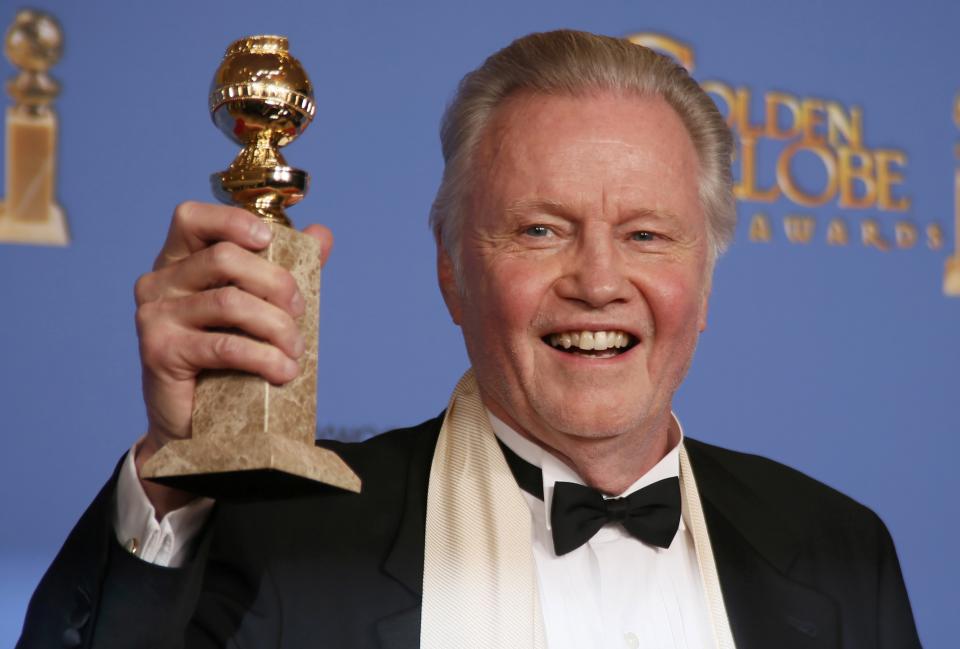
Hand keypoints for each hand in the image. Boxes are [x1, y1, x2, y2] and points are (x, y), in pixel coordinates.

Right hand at [132, 202, 331, 514]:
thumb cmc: (227, 359)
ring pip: (231, 302)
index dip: (232, 220)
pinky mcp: (159, 351)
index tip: (269, 241)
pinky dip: (264, 357)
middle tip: (299, 313)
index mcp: (177, 262)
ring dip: (277, 326)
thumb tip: (322, 233)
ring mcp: (154, 316)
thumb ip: (286, 267)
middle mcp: (158, 282)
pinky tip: (284, 371)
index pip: (192, 218)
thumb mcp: (258, 307)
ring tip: (296, 350)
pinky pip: (225, 345)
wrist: (193, 424)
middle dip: (276, 283)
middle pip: (225, 258)